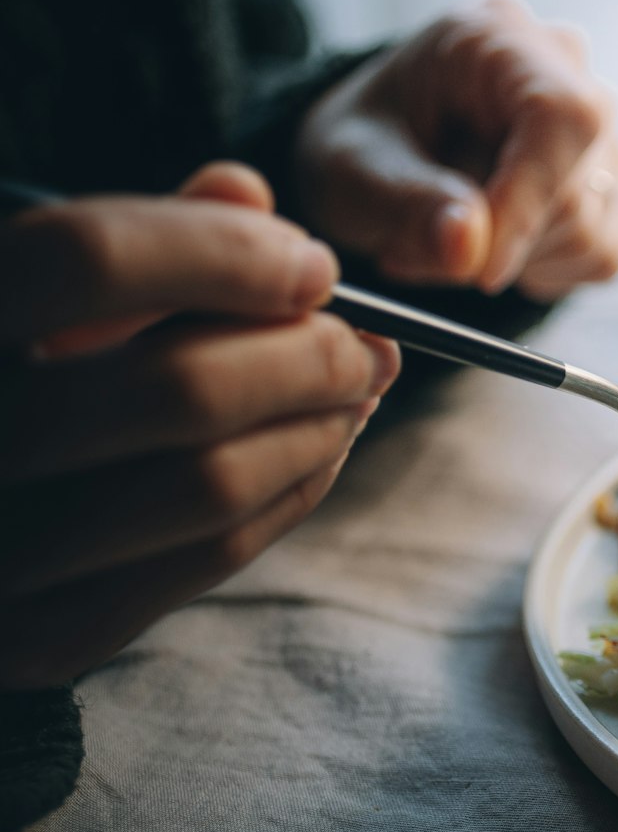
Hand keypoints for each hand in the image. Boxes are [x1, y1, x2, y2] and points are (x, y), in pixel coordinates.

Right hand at [0, 163, 400, 688]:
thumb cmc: (8, 377)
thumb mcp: (41, 293)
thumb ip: (137, 240)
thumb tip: (247, 191)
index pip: (85, 259)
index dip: (222, 252)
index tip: (312, 263)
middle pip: (178, 389)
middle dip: (308, 357)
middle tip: (367, 343)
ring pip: (210, 484)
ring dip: (319, 427)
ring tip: (359, 388)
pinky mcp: (41, 639)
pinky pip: (210, 559)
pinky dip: (294, 491)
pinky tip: (322, 448)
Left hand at [295, 0, 617, 299]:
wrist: (381, 153)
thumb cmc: (366, 142)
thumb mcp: (352, 166)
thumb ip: (407, 200)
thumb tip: (469, 247)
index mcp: (500, 39)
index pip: (562, 115)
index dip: (531, 198)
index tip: (480, 268)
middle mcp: (569, 74)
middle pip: (574, 187)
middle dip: (497, 241)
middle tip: (418, 249)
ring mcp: (602, 132)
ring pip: (588, 230)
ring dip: (509, 260)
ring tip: (445, 239)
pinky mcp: (614, 188)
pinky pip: (599, 254)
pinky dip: (539, 271)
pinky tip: (493, 243)